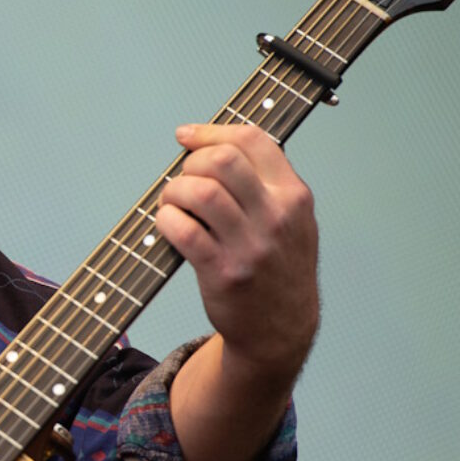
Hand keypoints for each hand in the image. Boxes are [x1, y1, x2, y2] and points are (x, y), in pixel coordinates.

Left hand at [157, 123, 319, 382]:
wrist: (281, 329)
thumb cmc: (278, 267)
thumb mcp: (292, 219)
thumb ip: (264, 181)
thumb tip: (208, 144)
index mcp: (294, 196)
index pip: (253, 141)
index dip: (210, 131)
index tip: (186, 136)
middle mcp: (276, 217)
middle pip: (222, 161)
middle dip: (189, 164)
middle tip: (182, 181)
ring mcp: (251, 246)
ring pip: (200, 192)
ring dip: (174, 192)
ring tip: (172, 204)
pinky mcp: (223, 273)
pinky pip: (183, 231)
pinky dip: (165, 221)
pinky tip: (167, 225)